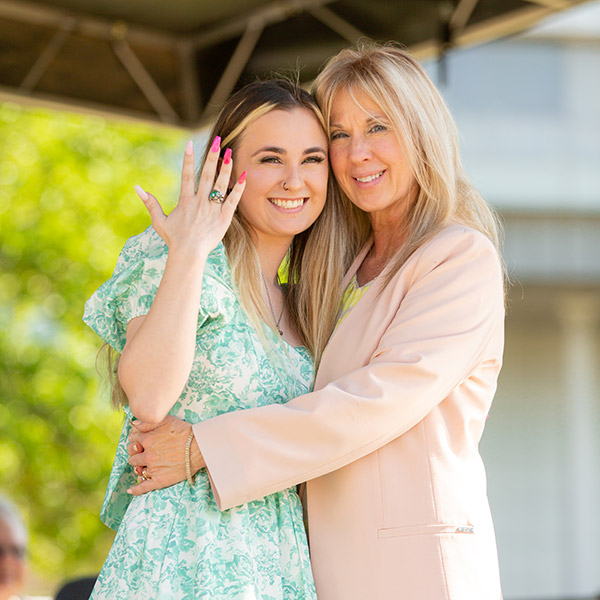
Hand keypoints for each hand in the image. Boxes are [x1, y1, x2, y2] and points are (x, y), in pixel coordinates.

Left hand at [126, 415, 204, 495]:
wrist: (200, 448)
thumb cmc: (185, 432)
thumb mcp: (166, 420)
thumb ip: (147, 422)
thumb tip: (133, 424)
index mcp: (147, 439)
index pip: (133, 440)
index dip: (136, 439)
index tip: (140, 440)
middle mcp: (147, 455)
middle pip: (133, 455)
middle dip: (136, 453)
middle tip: (143, 452)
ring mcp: (152, 469)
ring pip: (137, 469)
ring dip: (138, 467)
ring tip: (143, 465)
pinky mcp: (159, 480)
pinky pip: (143, 487)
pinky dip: (135, 489)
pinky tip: (131, 489)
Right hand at [134, 138, 245, 257]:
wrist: (188, 254)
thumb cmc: (174, 239)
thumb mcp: (159, 221)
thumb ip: (150, 203)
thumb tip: (137, 188)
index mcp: (185, 200)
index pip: (187, 175)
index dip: (188, 159)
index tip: (190, 143)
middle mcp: (199, 202)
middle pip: (207, 175)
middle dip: (212, 157)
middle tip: (218, 142)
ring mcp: (212, 210)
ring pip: (220, 185)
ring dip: (225, 169)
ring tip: (230, 154)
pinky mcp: (224, 218)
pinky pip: (232, 201)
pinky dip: (238, 189)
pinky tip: (243, 176)